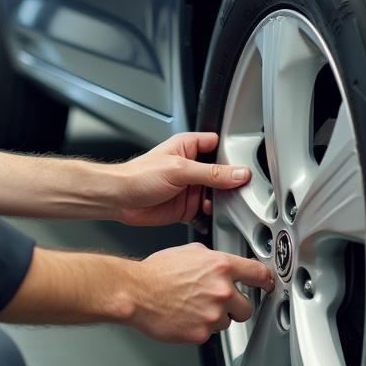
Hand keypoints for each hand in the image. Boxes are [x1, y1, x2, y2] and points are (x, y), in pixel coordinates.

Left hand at [116, 131, 250, 229]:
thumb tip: (238, 173)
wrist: (118, 200)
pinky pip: (206, 213)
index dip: (233, 155)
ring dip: (222, 203)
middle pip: (222, 174)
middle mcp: (191, 167)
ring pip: (216, 195)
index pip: (219, 145)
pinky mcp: (186, 207)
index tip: (246, 166)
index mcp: (189, 147)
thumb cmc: (138, 176)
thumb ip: (211, 173)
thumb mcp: (179, 170)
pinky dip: (211, 218)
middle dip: (231, 184)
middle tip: (241, 192)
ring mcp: (189, 188)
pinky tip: (214, 220)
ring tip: (227, 208)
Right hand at [129, 242, 274, 343]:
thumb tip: (223, 263)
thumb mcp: (189, 252)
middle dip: (235, 306)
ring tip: (193, 306)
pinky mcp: (202, 333)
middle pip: (247, 306)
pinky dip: (200, 328)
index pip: (258, 273)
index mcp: (221, 266)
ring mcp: (213, 314)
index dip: (266, 280)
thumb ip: (213, 258)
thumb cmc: (157, 272)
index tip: (267, 284)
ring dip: (215, 317)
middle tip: (217, 301)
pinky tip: (185, 316)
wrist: (137, 292)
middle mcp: (221, 290)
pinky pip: (210, 333)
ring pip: (227, 322)